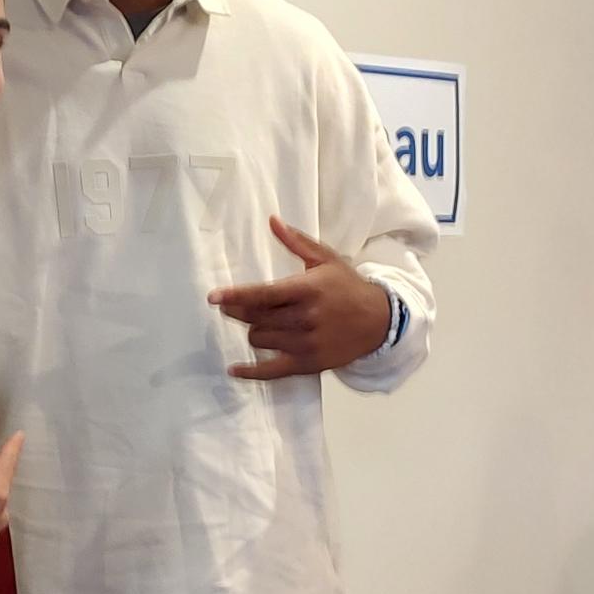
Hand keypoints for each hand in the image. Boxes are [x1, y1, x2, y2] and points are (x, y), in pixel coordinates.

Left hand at [207, 216, 390, 380]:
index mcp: (307, 290)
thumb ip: (296, 241)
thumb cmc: (347, 287)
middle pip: (256, 318)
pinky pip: (272, 372)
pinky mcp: (309, 364)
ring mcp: (306, 344)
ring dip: (253, 332)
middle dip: (237, 311)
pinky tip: (234, 369)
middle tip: (229, 306)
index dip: (236, 296)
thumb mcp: (325, 259)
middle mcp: (305, 318)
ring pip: (260, 340)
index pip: (264, 294)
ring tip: (258, 324)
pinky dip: (251, 372)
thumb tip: (272, 220)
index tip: (213, 297)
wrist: (379, 321)